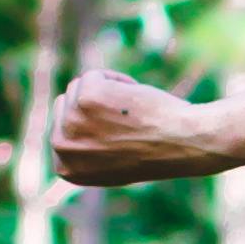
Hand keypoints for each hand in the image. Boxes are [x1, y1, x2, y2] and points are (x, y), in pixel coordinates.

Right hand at [54, 64, 221, 183]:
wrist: (183, 143)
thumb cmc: (153, 152)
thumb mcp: (111, 163)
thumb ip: (85, 151)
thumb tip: (63, 134)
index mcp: (65, 168)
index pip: (61, 129)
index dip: (90, 125)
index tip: (115, 136)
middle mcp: (62, 147)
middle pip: (65, 105)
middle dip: (95, 107)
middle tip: (126, 125)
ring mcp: (72, 121)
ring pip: (78, 87)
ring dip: (107, 93)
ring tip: (132, 115)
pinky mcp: (87, 97)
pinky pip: (94, 75)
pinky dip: (118, 81)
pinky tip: (136, 100)